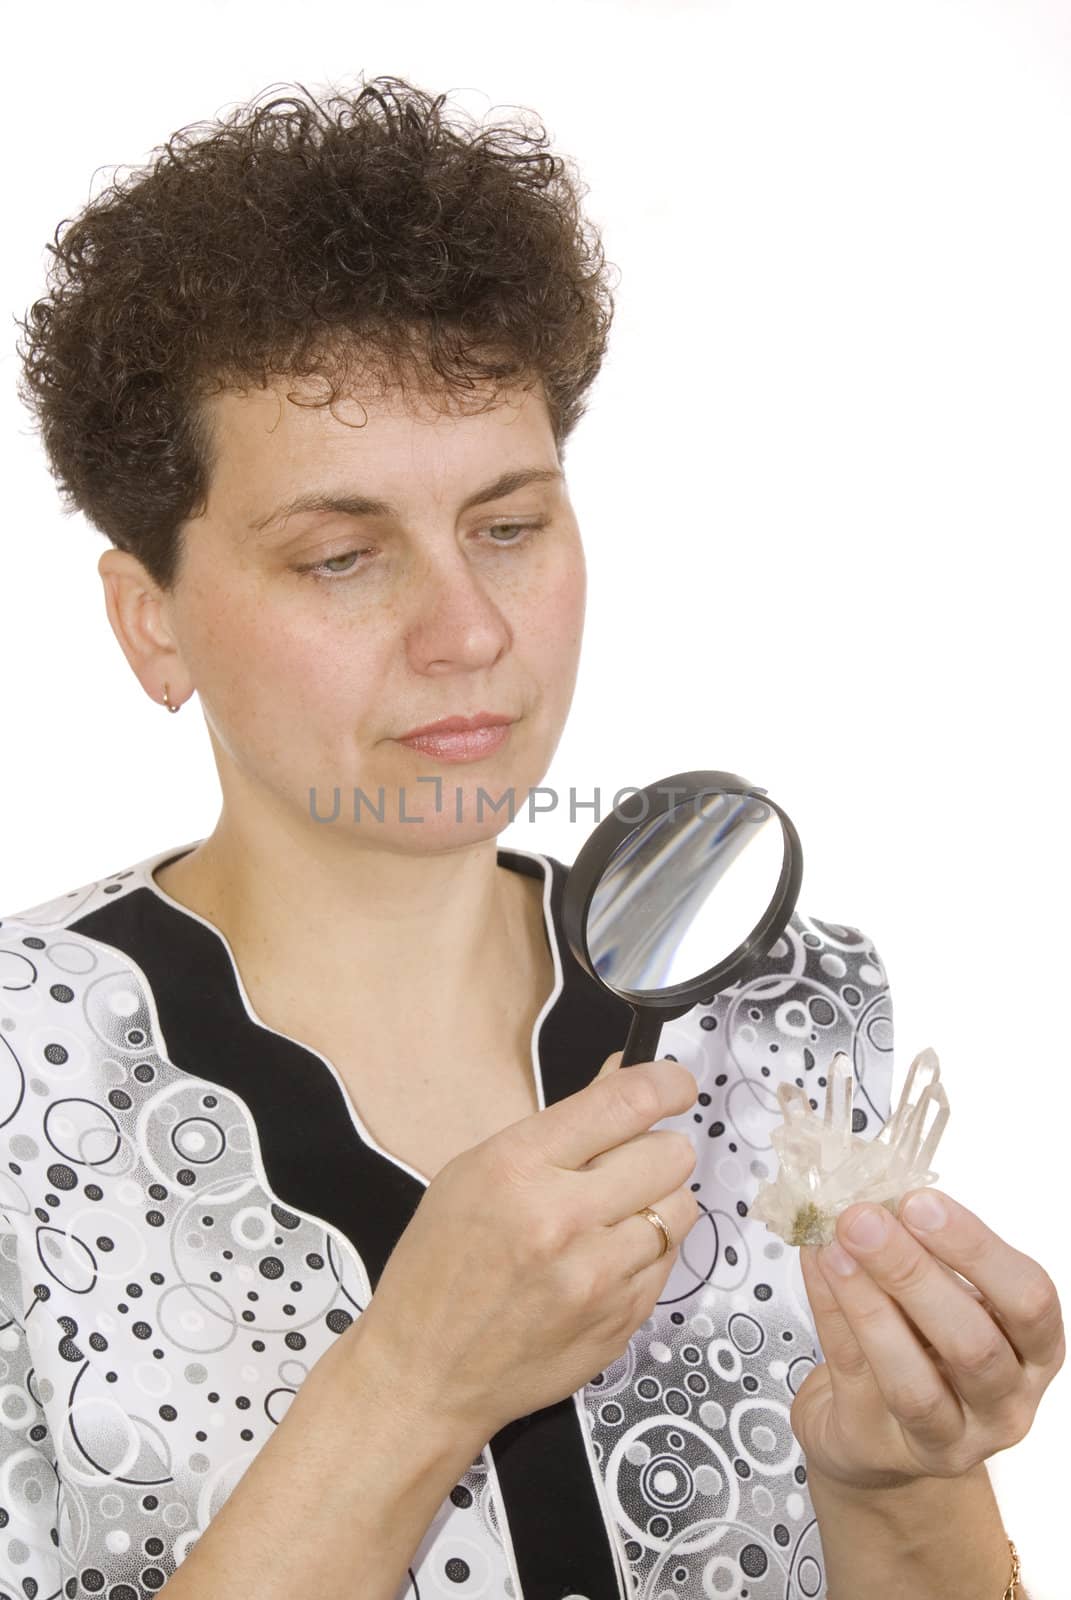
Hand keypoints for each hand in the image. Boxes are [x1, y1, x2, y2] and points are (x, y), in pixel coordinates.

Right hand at [357, 1052, 701, 1438]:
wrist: (425, 1374)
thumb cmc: (439, 1266)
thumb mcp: (475, 1173)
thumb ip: (559, 1128)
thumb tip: (626, 1075)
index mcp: (517, 1168)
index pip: (625, 1103)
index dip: (665, 1083)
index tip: (674, 1084)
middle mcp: (562, 1218)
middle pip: (670, 1153)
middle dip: (653, 1149)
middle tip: (626, 1162)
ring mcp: (597, 1277)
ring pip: (680, 1207)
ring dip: (656, 1202)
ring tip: (614, 1215)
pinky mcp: (622, 1321)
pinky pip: (669, 1261)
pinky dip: (647, 1252)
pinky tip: (605, 1260)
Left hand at [790, 1188, 1064, 1489]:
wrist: (880, 1432)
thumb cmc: (924, 1346)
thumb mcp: (945, 1296)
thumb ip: (925, 1251)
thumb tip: (876, 1191)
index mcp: (1033, 1349)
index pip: (1029, 1300)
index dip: (976, 1249)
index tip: (920, 1203)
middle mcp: (1004, 1403)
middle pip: (972, 1345)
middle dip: (913, 1275)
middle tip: (863, 1220)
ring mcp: (949, 1438)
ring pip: (913, 1382)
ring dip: (868, 1307)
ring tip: (835, 1248)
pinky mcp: (885, 1448)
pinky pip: (855, 1378)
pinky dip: (832, 1315)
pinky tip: (817, 1267)